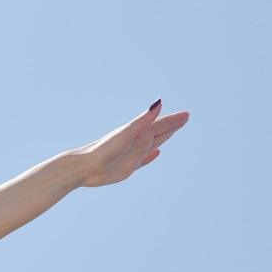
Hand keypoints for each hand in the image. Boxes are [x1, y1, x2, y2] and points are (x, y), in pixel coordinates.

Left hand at [70, 100, 190, 187]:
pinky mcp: (128, 167)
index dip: (173, 120)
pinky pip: (144, 160)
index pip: (160, 124)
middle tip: (185, 118)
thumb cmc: (103, 150)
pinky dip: (151, 156)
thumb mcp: (126, 133)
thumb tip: (159, 103)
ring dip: (164, 137)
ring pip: (153, 144)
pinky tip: (156, 152)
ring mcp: (132, 155)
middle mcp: (136, 142)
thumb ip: (143, 120)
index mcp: (137, 133)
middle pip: (158, 132)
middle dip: (172, 125)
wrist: (84, 168)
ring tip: (173, 130)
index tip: (186, 114)